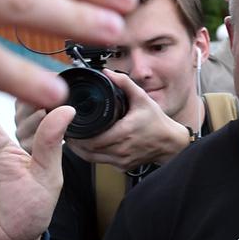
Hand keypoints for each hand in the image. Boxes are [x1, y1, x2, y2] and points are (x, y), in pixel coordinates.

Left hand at [66, 71, 189, 169]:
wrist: (170, 142)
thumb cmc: (157, 122)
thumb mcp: (142, 98)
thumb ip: (124, 83)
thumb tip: (108, 73)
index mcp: (124, 133)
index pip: (92, 140)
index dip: (78, 136)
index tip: (70, 126)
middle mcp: (121, 149)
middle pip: (88, 151)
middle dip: (75, 142)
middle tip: (67, 130)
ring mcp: (122, 160)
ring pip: (92, 159)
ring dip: (81, 150)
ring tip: (74, 138)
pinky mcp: (123, 167)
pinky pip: (101, 162)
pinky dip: (92, 155)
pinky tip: (88, 145)